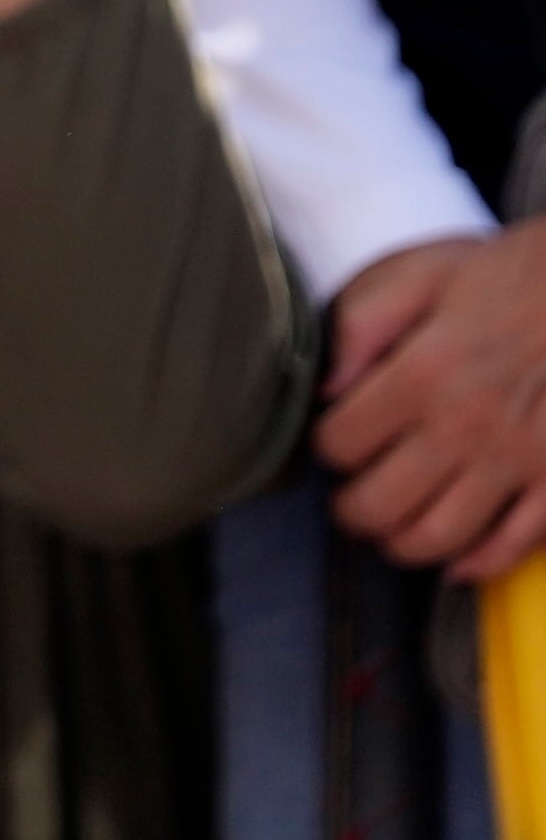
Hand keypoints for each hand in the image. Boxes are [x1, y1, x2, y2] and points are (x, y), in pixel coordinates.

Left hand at [315, 226, 545, 579]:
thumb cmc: (516, 276)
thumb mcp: (427, 276)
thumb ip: (362, 326)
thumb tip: (323, 388)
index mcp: (422, 375)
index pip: (339, 445)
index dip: (327, 449)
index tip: (338, 442)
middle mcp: (464, 427)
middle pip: (377, 505)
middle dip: (352, 510)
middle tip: (352, 500)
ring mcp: (517, 460)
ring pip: (436, 538)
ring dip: (402, 545)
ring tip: (394, 528)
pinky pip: (513, 545)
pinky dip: (479, 563)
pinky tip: (459, 558)